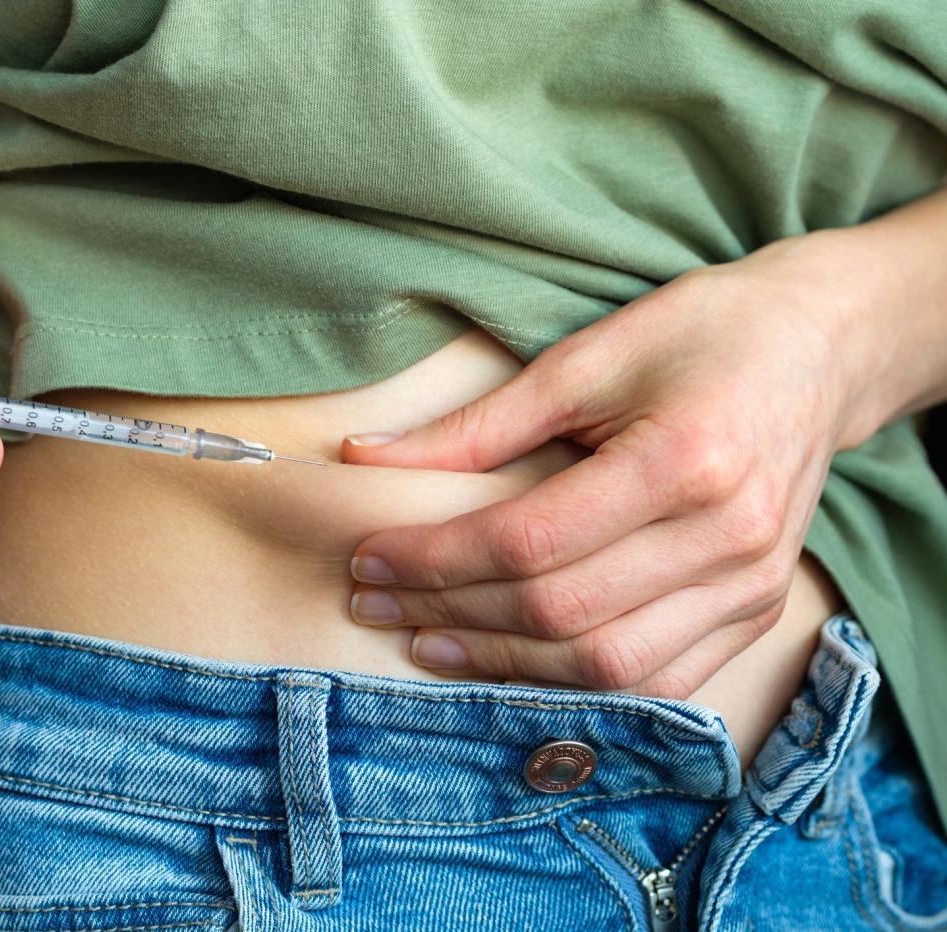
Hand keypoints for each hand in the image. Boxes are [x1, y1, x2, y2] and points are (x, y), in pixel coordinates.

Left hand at [340, 230, 884, 697]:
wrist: (820, 349)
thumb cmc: (702, 334)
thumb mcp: (587, 356)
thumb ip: (478, 423)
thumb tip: (366, 457)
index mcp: (684, 462)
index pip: (529, 541)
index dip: (435, 558)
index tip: (368, 557)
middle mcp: (726, 539)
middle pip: (559, 610)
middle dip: (449, 613)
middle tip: (374, 601)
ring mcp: (751, 585)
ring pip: (605, 665)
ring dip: (501, 662)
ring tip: (425, 641)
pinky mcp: (759, 609)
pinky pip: (656, 681)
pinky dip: (573, 683)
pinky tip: (511, 663)